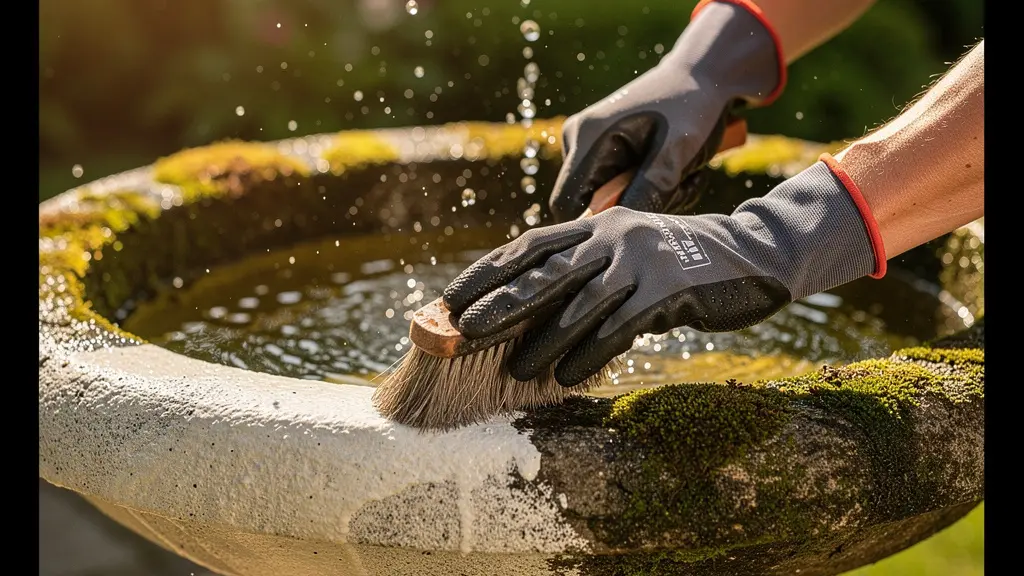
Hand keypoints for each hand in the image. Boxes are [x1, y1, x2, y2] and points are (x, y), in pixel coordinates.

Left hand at [444, 159, 884, 386]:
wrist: (752, 254)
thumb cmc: (678, 262)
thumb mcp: (627, 252)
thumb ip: (585, 269)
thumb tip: (530, 308)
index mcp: (596, 224)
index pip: (527, 245)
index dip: (486, 272)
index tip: (450, 300)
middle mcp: (612, 234)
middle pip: (544, 271)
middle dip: (499, 302)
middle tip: (462, 330)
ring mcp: (641, 261)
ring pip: (579, 302)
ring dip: (542, 338)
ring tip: (514, 368)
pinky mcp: (668, 290)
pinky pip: (619, 327)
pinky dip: (590, 352)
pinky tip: (567, 375)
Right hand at [548, 0, 783, 221]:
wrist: (702, 76)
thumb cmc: (691, 107)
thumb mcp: (675, 152)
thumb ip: (649, 191)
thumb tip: (620, 229)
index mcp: (587, 137)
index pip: (566, 203)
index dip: (595, 222)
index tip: (637, 221)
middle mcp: (577, 139)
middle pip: (588, 202)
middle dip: (632, 206)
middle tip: (675, 190)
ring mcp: (587, 142)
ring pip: (605, 196)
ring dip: (646, 197)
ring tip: (680, 176)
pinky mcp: (601, 147)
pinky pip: (614, 185)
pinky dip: (645, 187)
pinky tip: (670, 170)